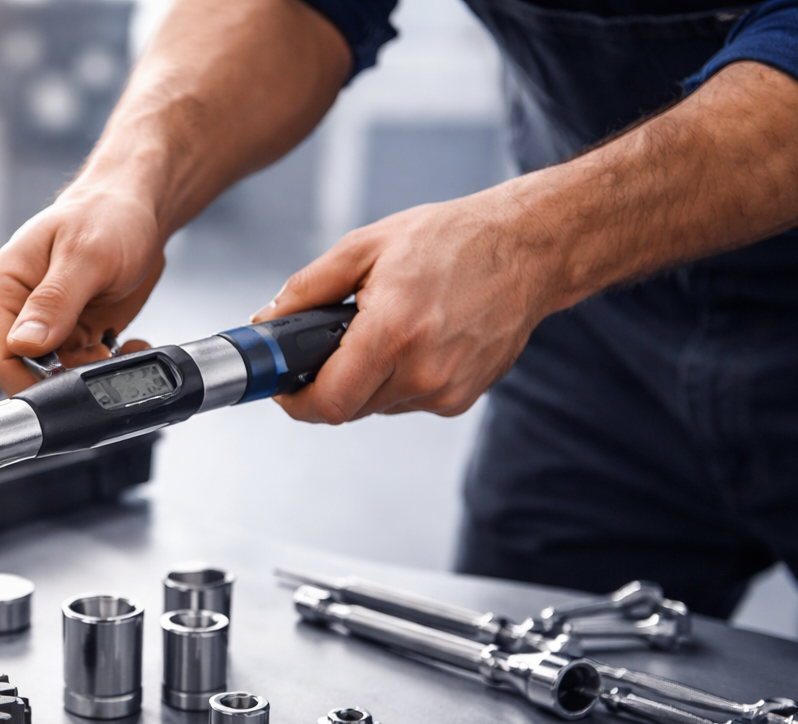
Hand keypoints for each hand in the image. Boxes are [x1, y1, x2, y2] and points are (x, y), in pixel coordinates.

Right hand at [0, 187, 163, 394]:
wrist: (134, 212)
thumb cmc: (106, 216)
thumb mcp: (85, 256)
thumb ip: (55, 302)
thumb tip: (25, 344)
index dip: (34, 380)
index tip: (74, 378)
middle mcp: (11, 311)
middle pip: (25, 373)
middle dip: (68, 374)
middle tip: (102, 351)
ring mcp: (37, 327)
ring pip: (55, 377)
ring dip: (91, 370)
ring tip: (116, 344)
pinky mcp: (64, 337)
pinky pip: (76, 369)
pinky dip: (103, 365)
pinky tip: (122, 345)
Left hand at [256, 185, 559, 423]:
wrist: (528, 249)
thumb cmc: (454, 240)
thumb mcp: (365, 247)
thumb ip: (307, 288)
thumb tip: (269, 320)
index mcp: (393, 333)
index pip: (327, 402)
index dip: (295, 401)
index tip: (284, 388)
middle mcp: (423, 372)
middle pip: (347, 408)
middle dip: (327, 383)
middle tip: (327, 348)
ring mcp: (446, 390)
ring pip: (376, 407)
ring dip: (365, 381)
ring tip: (382, 332)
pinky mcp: (462, 398)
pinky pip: (408, 402)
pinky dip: (398, 380)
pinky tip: (414, 341)